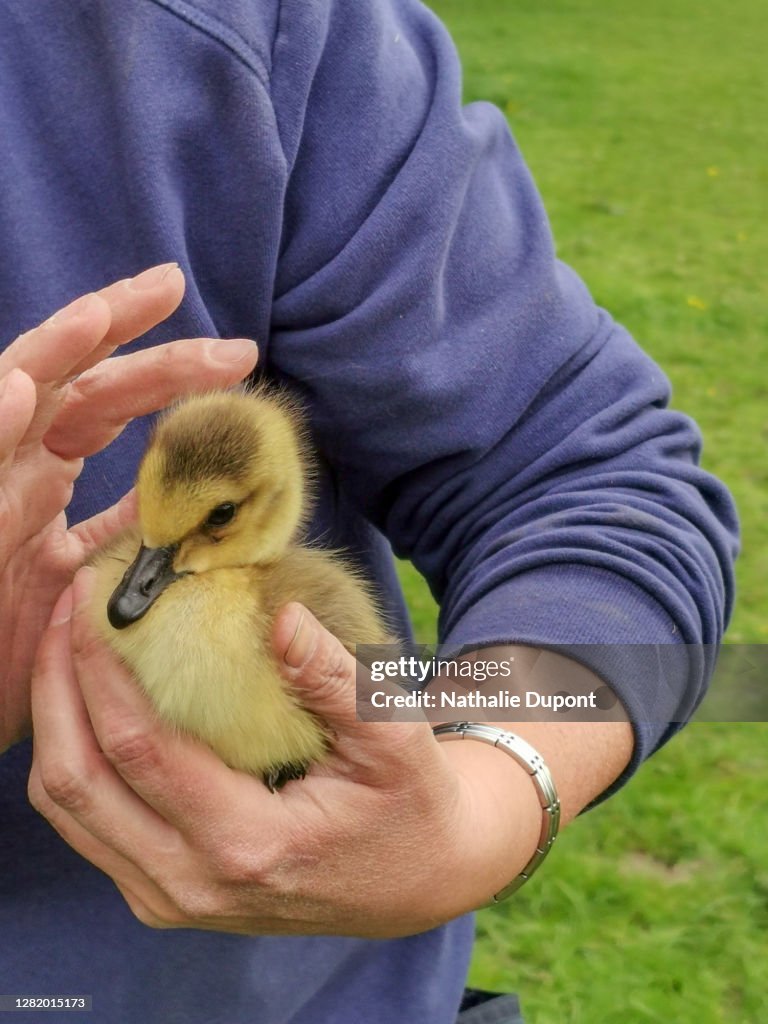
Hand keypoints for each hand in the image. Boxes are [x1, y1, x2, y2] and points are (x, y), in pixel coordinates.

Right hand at [0, 266, 258, 748]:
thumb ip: (129, 529)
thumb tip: (194, 498)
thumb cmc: (17, 640)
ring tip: (100, 313)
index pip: (107, 400)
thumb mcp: (88, 574)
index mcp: (45, 472)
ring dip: (52, 352)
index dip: (165, 369)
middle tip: (179, 287)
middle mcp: (13, 467)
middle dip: (126, 333)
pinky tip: (19, 390)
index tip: (235, 354)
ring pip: (10, 398)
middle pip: (72, 381)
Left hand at [28, 568, 544, 937]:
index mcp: (248, 845)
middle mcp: (190, 883)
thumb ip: (336, 678)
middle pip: (76, 782)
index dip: (100, 668)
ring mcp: (168, 897)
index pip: (139, 749)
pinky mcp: (162, 892)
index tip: (89, 598)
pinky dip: (73, 755)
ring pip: (66, 808)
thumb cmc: (408, 804)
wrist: (415, 880)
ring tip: (66, 645)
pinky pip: (86, 824)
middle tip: (62, 610)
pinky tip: (89, 700)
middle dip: (55, 685)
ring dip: (54, 719)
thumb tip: (282, 617)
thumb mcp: (394, 739)